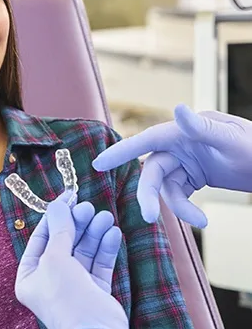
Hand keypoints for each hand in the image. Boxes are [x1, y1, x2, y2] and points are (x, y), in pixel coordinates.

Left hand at [15, 200, 140, 328]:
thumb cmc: (65, 298)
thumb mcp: (55, 258)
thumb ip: (59, 230)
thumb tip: (58, 205)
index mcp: (30, 275)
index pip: (41, 238)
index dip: (55, 216)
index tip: (68, 197)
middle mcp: (50, 280)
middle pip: (64, 242)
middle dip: (77, 224)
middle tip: (88, 207)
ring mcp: (73, 286)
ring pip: (84, 251)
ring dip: (94, 233)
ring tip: (105, 217)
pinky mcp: (95, 291)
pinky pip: (99, 263)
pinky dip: (105, 248)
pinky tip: (112, 233)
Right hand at [92, 104, 251, 227]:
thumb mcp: (230, 139)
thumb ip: (200, 127)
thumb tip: (177, 107)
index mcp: (183, 132)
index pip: (146, 140)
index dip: (121, 151)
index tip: (98, 164)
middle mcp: (179, 145)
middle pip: (153, 170)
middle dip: (149, 194)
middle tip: (150, 218)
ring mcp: (185, 161)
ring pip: (165, 186)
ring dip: (176, 206)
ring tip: (199, 221)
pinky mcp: (193, 176)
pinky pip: (179, 194)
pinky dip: (186, 208)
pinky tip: (202, 220)